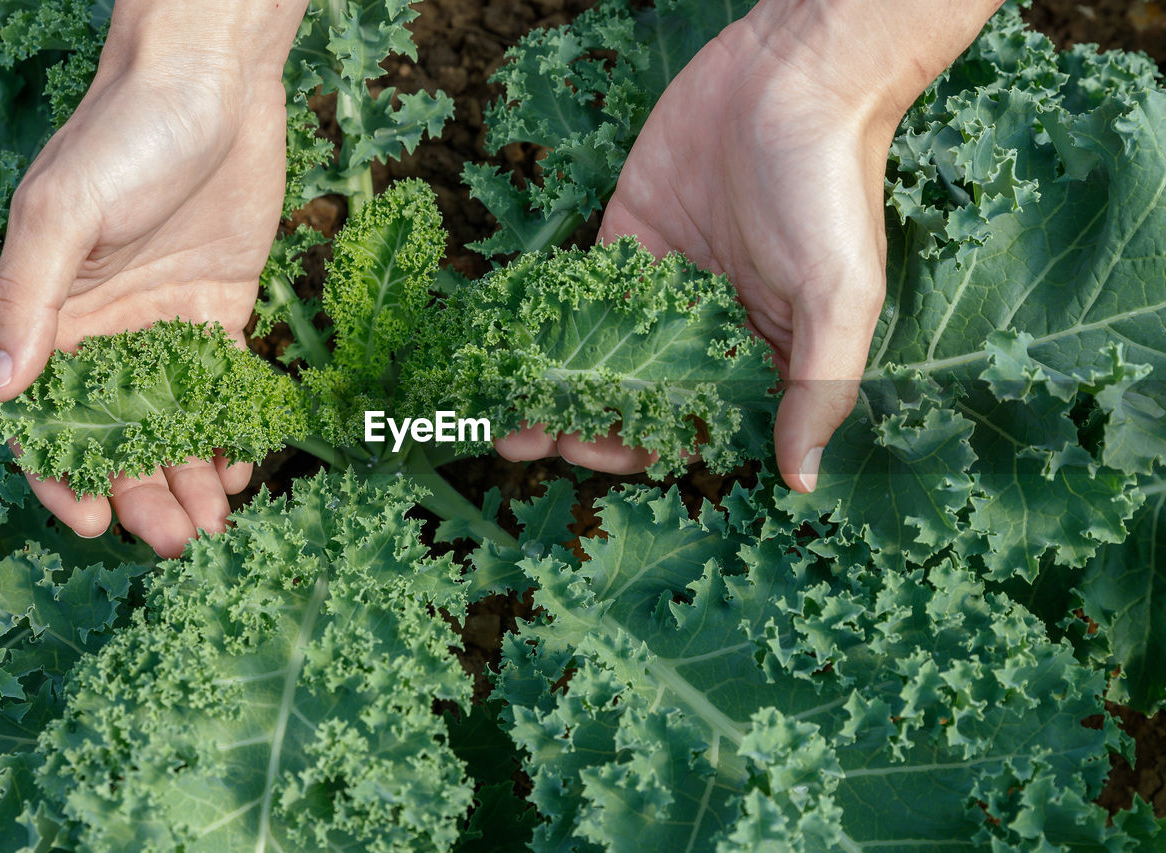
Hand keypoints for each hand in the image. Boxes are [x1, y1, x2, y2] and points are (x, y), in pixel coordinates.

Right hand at [0, 1, 305, 556]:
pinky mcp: (223, 309)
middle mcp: (107, 328)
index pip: (47, 415)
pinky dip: (233, 429)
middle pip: (120, 433)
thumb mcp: (64, 211)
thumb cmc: (123, 134)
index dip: (64, 475)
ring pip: (175, 420)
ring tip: (217, 522)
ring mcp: (166, 322)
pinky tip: (246, 466)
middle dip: (144, 492)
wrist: (212, 84)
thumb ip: (30, 297)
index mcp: (54, 312)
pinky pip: (226, 384)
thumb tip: (2, 388)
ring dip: (191, 474)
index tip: (96, 521)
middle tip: (179, 540)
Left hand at [497, 0, 1001, 491]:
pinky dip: (542, 319)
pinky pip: (579, 290)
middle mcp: (705, 329)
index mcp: (758, 354)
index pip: (690, 422)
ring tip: (498, 409)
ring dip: (550, 383)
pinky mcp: (626, 237)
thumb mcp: (839, 296)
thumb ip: (817, 388)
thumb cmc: (829, 188)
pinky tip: (505, 342)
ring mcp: (661, 284)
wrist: (791, 74)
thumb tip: (803, 481)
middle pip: (633, 396)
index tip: (587, 452)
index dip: (638, 446)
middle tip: (523, 439)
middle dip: (578, 421)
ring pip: (597, 352)